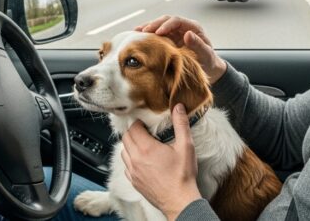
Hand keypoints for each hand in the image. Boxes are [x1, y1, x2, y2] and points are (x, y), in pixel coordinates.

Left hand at [121, 104, 202, 220]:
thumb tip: (178, 107)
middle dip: (133, 132)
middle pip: (125, 138)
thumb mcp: (185, 146)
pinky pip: (126, 166)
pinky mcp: (134, 181)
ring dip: (130, 145)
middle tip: (144, 132)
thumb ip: (181, 124)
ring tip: (143, 145)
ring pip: (123, 152)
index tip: (146, 123)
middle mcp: (136, 159)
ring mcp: (133, 172)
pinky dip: (130, 160)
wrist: (179, 201)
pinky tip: (141, 161)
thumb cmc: (183, 176)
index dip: (139, 123)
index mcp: (146, 148)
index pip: (133, 128)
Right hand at [135, 15, 226, 83]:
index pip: (177, 21)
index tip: (158, 32)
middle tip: (143, 32)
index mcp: (193, 27)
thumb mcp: (206, 55)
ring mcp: (175, 33)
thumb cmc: (209, 62)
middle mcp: (182, 28)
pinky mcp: (168, 40)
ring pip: (159, 26)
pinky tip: (137, 37)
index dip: (167, 25)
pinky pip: (156, 35)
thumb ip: (198, 45)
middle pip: (166, 20)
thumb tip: (187, 34)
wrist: (208, 70)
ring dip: (148, 28)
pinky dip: (148, 35)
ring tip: (136, 32)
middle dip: (154, 25)